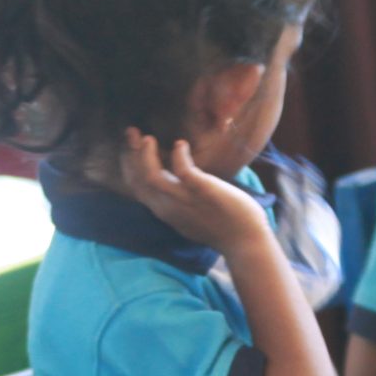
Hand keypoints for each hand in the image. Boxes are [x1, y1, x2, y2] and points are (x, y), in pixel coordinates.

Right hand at [117, 131, 270, 256]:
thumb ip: (181, 201)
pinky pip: (182, 170)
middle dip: (130, 155)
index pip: (137, 189)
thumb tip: (181, 181)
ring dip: (145, 155)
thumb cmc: (224, 228)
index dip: (129, 167)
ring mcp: (183, 200)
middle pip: (138, 181)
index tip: (131, 148)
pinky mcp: (201, 191)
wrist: (245, 242)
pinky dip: (178, 155)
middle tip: (132, 132)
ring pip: (150, 176)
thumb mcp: (192, 216)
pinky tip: (181, 144)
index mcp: (165, 212)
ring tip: (148, 138)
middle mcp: (168, 208)